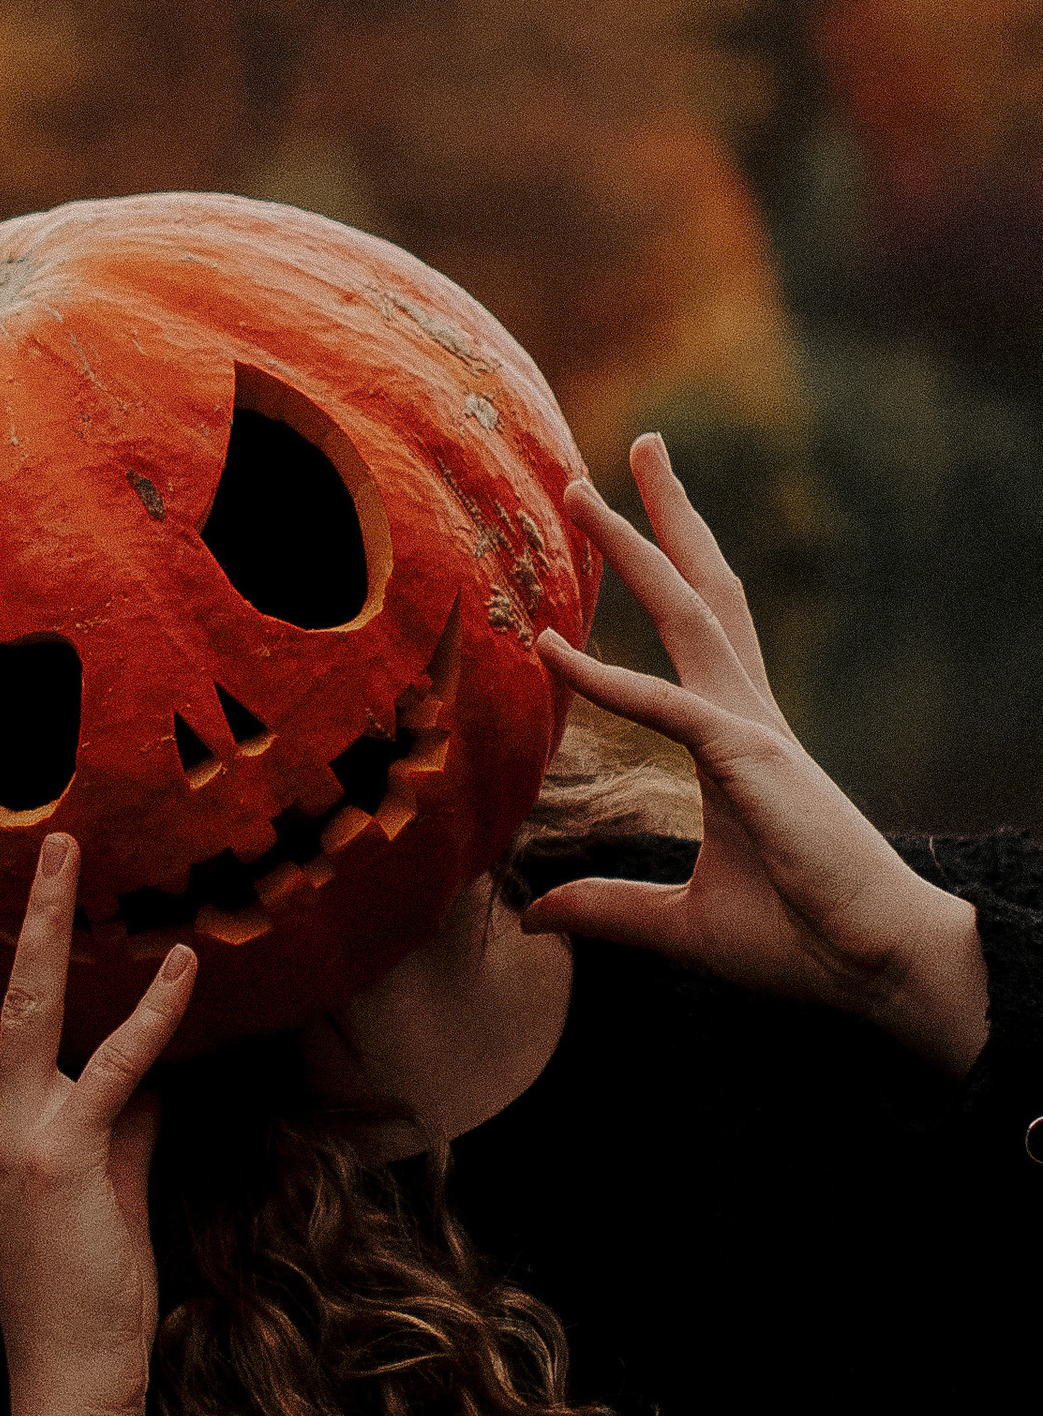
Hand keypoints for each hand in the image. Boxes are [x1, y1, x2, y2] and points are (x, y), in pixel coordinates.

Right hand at [0, 829, 196, 1415]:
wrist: (70, 1374)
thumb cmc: (78, 1287)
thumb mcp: (92, 1184)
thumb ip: (117, 1121)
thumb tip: (155, 1078)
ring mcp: (14, 1132)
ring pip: (18, 1002)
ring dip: (41, 920)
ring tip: (58, 847)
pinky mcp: (67, 1153)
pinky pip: (115, 1066)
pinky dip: (153, 1013)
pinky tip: (185, 966)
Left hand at [529, 435, 987, 1076]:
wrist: (878, 966)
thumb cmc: (799, 942)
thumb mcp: (680, 926)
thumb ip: (609, 910)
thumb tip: (537, 914)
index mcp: (738, 738)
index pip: (697, 633)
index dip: (660, 574)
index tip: (615, 524)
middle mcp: (746, 716)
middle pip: (701, 592)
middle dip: (664, 518)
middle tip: (634, 450)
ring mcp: (751, 733)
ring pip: (687, 613)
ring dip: (634, 547)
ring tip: (585, 487)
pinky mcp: (750, 765)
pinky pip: (666, 706)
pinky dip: (605, 676)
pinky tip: (550, 648)